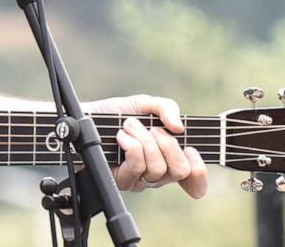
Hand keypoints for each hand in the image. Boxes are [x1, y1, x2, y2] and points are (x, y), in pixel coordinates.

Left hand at [83, 93, 207, 198]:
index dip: (199, 173)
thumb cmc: (115, 114)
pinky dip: (132, 145)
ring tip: (129, 126)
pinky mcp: (121, 180)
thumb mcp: (144, 104)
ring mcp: (139, 179)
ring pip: (157, 168)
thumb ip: (166, 108)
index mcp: (167, 158)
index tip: (190, 150)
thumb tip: (179, 127)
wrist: (85, 118)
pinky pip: (137, 166)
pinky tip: (122, 136)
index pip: (193, 180)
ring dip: (144, 140)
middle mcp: (156, 173)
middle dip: (169, 144)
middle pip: (179, 171)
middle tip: (153, 129)